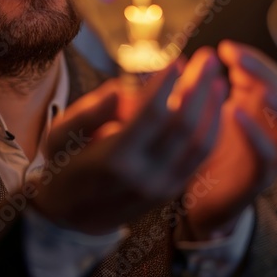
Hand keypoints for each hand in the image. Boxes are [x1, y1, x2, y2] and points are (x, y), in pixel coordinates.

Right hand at [31, 48, 226, 234]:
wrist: (71, 217)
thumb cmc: (64, 166)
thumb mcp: (60, 136)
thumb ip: (89, 112)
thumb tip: (120, 89)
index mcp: (115, 159)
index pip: (151, 115)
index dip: (167, 84)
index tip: (175, 59)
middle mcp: (144, 175)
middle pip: (183, 126)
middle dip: (198, 87)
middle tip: (206, 58)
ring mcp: (162, 186)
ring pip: (200, 143)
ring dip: (213, 107)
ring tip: (216, 78)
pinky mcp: (172, 191)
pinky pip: (201, 158)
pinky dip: (213, 129)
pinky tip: (215, 106)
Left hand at [181, 41, 276, 239]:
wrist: (200, 200)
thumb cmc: (208, 149)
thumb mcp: (211, 111)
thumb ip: (218, 85)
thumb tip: (221, 52)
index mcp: (268, 114)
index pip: (275, 79)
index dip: (256, 60)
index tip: (226, 48)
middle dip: (265, 73)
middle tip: (234, 57)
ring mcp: (274, 159)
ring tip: (259, 88)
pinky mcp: (259, 181)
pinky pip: (267, 158)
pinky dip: (255, 135)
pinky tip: (234, 114)